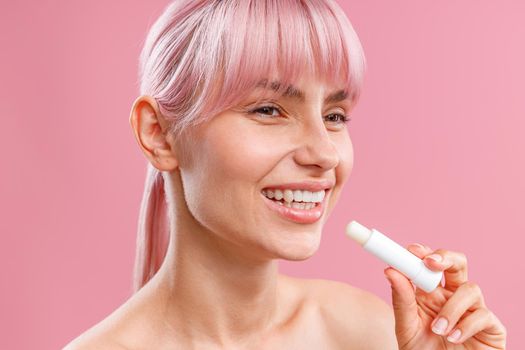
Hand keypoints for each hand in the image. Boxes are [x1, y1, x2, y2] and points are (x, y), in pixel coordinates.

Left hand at [383, 244, 505, 348]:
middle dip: (446, 257)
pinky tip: (453, 337)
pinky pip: (484, 315)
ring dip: (452, 306)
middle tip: (431, 262)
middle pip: (457, 263)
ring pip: (470, 288)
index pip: (430, 264)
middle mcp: (452, 297)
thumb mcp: (406, 327)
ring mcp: (472, 310)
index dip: (423, 252)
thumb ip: (401, 300)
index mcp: (430, 293)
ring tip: (438, 329)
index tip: (411, 250)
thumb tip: (390, 271)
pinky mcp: (490, 327)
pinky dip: (466, 325)